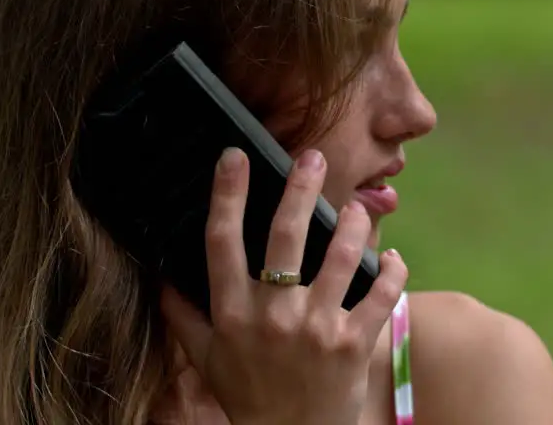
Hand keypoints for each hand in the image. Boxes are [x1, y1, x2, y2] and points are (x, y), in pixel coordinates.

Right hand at [160, 147, 407, 424]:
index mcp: (232, 313)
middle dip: (300, 188)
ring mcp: (316, 328)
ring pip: (342, 256)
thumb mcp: (206, 358)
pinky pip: (381, 294)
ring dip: (354, 224)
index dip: (227, 194)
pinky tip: (392, 257)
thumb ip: (183, 314)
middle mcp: (272, 315)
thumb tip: (160, 274)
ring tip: (358, 208)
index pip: (222, 241)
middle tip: (312, 157)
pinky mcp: (353, 344)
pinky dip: (392, 269)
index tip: (235, 157)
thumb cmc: (247, 396)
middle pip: (285, 236)